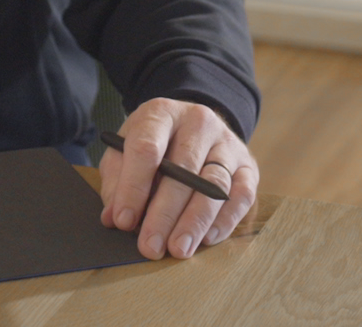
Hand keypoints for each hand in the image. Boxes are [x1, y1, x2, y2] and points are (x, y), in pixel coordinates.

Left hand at [98, 97, 257, 259]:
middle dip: (164, 214)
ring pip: (214, 184)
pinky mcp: (247, 165)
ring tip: (179, 249)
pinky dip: (225, 220)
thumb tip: (114, 218)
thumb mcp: (124, 151)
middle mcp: (198, 122)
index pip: (147, 148)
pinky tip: (207, 239)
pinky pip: (242, 194)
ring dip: (195, 221)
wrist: (193, 127)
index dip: (133, 188)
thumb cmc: (154, 144)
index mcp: (161, 113)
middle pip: (183, 169)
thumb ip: (117, 181)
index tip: (124, 221)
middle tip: (150, 246)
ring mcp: (226, 142)